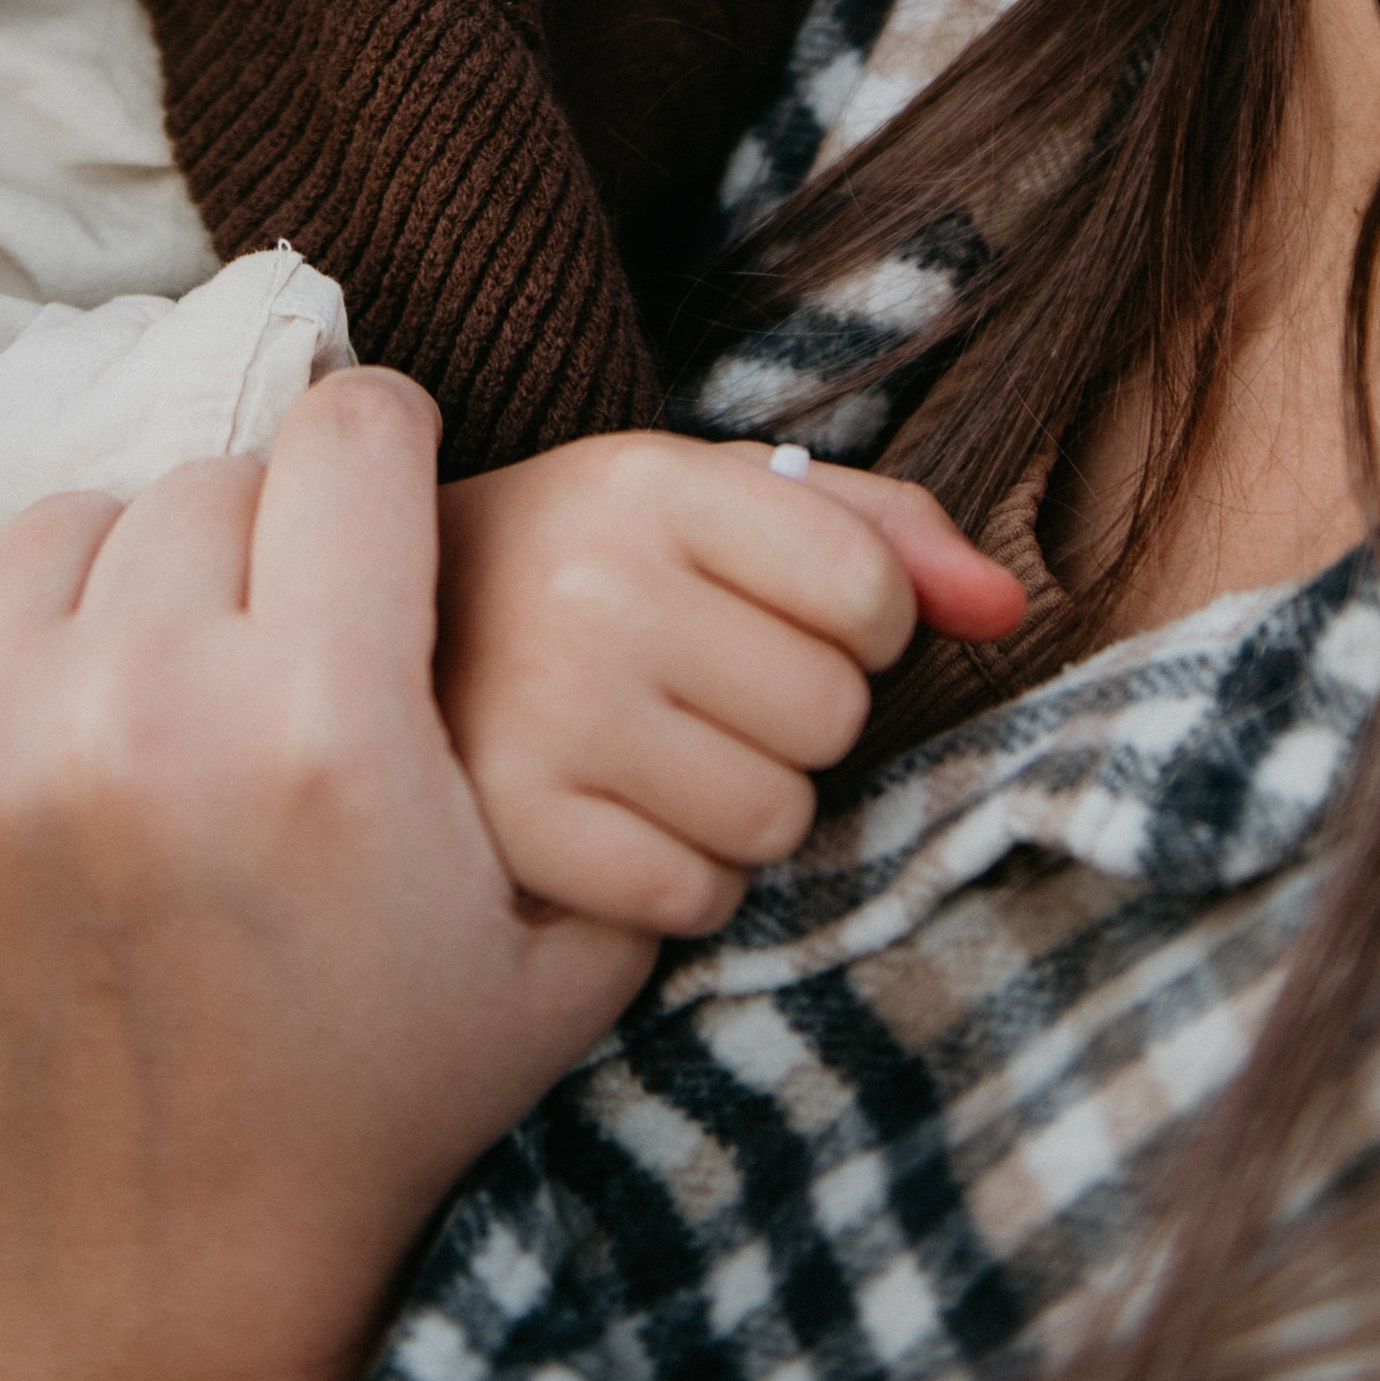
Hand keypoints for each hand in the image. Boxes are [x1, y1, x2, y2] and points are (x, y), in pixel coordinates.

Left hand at [0, 369, 651, 1380]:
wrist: (148, 1314)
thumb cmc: (370, 1120)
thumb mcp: (555, 946)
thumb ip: (585, 738)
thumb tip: (574, 551)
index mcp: (321, 726)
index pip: (352, 428)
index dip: (385, 456)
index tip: (380, 504)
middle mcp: (136, 713)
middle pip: (213, 480)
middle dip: (266, 545)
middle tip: (283, 646)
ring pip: (67, 527)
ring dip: (128, 589)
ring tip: (167, 695)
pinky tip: (57, 745)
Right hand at [436, 434, 1028, 932]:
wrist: (367, 640)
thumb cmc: (581, 569)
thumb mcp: (709, 503)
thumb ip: (879, 531)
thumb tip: (1012, 608)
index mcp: (645, 482)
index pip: (870, 593)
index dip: (857, 623)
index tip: (776, 615)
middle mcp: (593, 588)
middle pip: (832, 715)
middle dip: (794, 717)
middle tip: (701, 688)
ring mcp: (546, 714)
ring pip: (774, 819)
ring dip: (743, 807)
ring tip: (660, 754)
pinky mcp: (516, 830)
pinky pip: (695, 899)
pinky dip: (680, 881)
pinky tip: (620, 820)